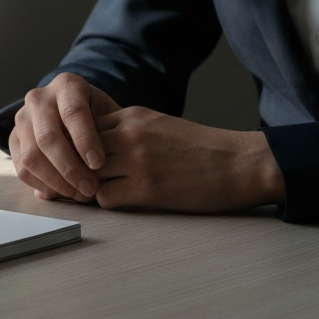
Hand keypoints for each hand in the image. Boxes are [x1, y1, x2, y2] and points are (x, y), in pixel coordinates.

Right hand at [9, 73, 121, 201]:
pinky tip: (61, 193)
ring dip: (56, 182)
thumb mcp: (110, 116)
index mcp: (67, 85)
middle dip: (70, 168)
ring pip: (32, 156)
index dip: (85, 139)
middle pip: (48, 137)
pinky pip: (22, 168)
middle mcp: (39, 98)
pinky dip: (42, 185)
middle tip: (90, 188)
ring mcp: (21, 118)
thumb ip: (110, 134)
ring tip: (79, 194)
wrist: (74, 112)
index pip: (73, 112)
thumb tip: (101, 168)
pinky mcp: (13, 140)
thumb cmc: (99, 117)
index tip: (99, 164)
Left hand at [93, 107, 284, 211]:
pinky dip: (108, 203)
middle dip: (78, 166)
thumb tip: (96, 145)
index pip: (83, 127)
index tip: (82, 159)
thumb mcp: (160, 125)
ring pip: (86, 174)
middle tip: (83, 180)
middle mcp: (129, 133)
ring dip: (91, 186)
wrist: (241, 164)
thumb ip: (128, 130)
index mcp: (132, 116)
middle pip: (79, 150)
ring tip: (103, 191)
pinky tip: (124, 201)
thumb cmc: (202, 149)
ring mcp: (136, 160)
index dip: (79, 146)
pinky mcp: (145, 188)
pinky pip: (104, 197)